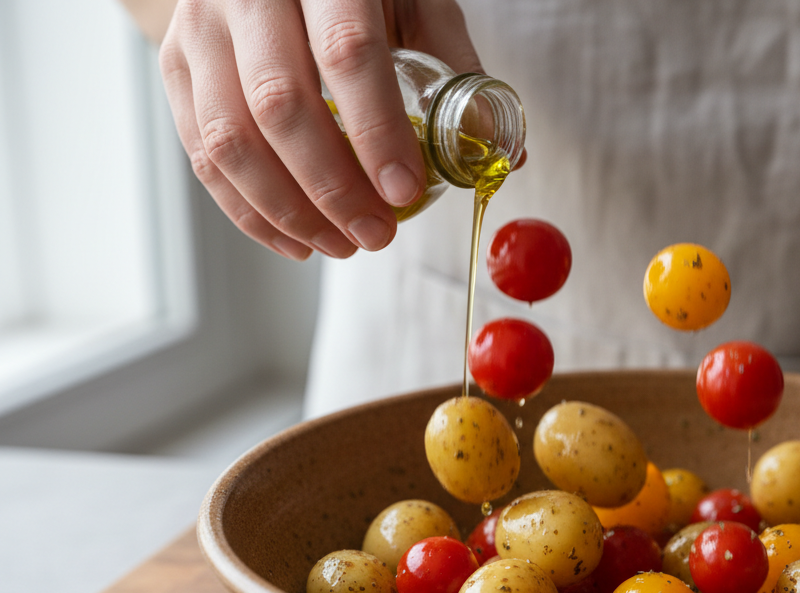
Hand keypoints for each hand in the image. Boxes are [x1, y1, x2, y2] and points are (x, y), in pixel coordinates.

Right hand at [158, 0, 483, 258]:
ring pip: (227, 138)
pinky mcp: (175, 65)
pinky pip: (201, 154)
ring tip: (342, 244)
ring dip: (289, 211)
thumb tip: (506, 157)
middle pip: (279, 104)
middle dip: (332, 188)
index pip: (346, 53)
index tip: (405, 192)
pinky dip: (250, 211)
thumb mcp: (416, 5)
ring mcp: (200, 28)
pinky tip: (298, 239)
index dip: (377, 131)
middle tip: (376, 234)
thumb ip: (457, 74)